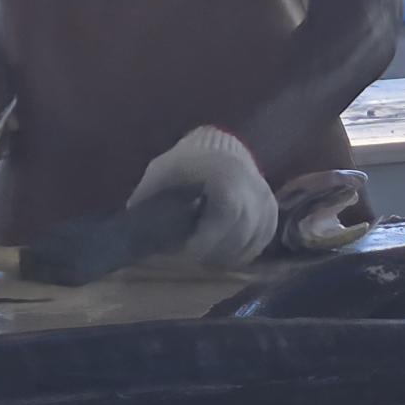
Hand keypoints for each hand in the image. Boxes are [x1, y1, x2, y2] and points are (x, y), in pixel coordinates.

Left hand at [128, 126, 278, 267]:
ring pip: (253, 239)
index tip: (188, 249)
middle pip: (242, 231)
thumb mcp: (162, 170)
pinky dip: (244, 251)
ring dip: (229, 254)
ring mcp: (265, 199)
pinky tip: (224, 252)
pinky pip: (262, 240)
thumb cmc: (186, 162)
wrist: (216, 149)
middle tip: (193, 256)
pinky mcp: (271, 210)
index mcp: (227, 174)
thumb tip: (134, 219)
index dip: (209, 237)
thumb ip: (148, 194)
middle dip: (216, 250)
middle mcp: (252, 186)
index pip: (227, 212)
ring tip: (206, 255)